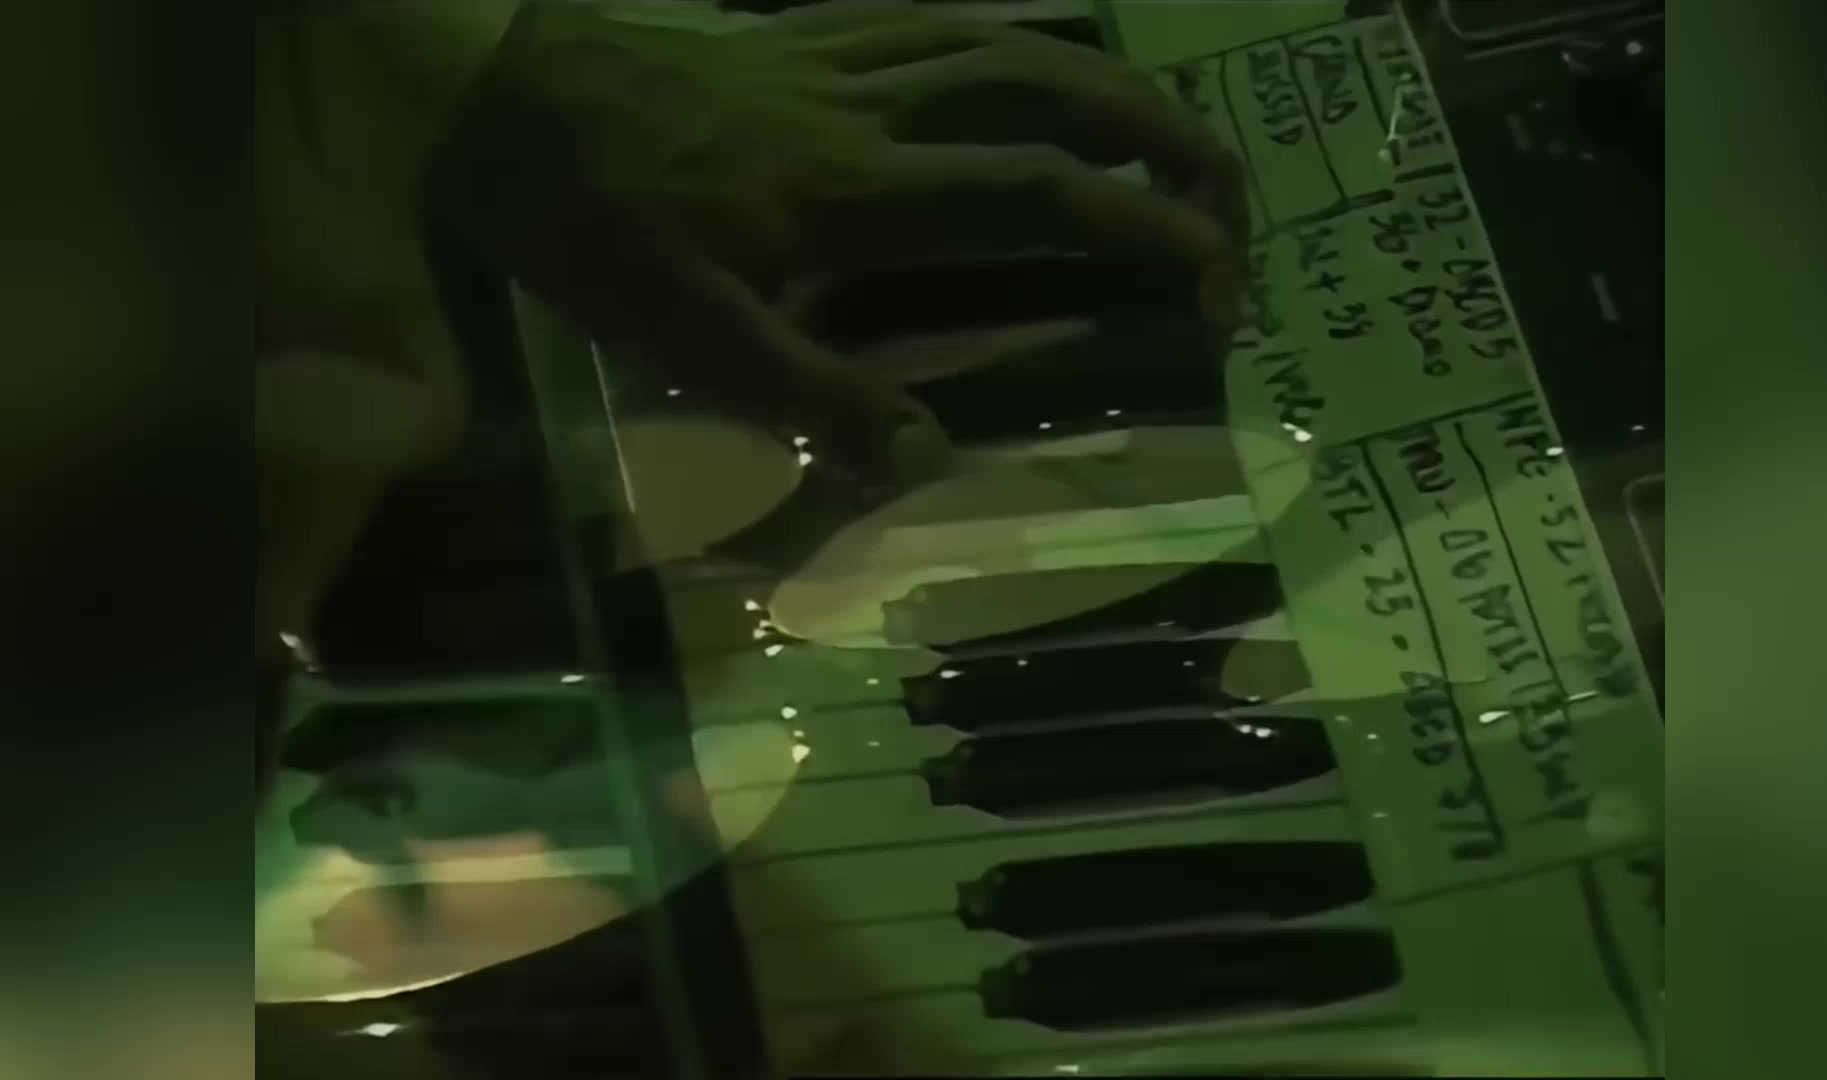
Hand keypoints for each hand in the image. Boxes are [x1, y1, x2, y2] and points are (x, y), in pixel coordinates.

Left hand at [423, 0, 1247, 485]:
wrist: (493, 93)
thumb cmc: (585, 222)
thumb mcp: (681, 336)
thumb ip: (807, 399)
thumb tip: (927, 459)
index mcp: (853, 193)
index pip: (1036, 198)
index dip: (1144, 231)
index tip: (1216, 287)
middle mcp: (872, 109)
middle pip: (1052, 95)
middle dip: (1163, 140)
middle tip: (1234, 199)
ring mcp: (840, 55)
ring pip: (1007, 41)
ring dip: (1109, 81)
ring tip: (1173, 129)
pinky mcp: (803, 29)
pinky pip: (933, 15)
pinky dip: (1008, 35)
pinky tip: (1028, 59)